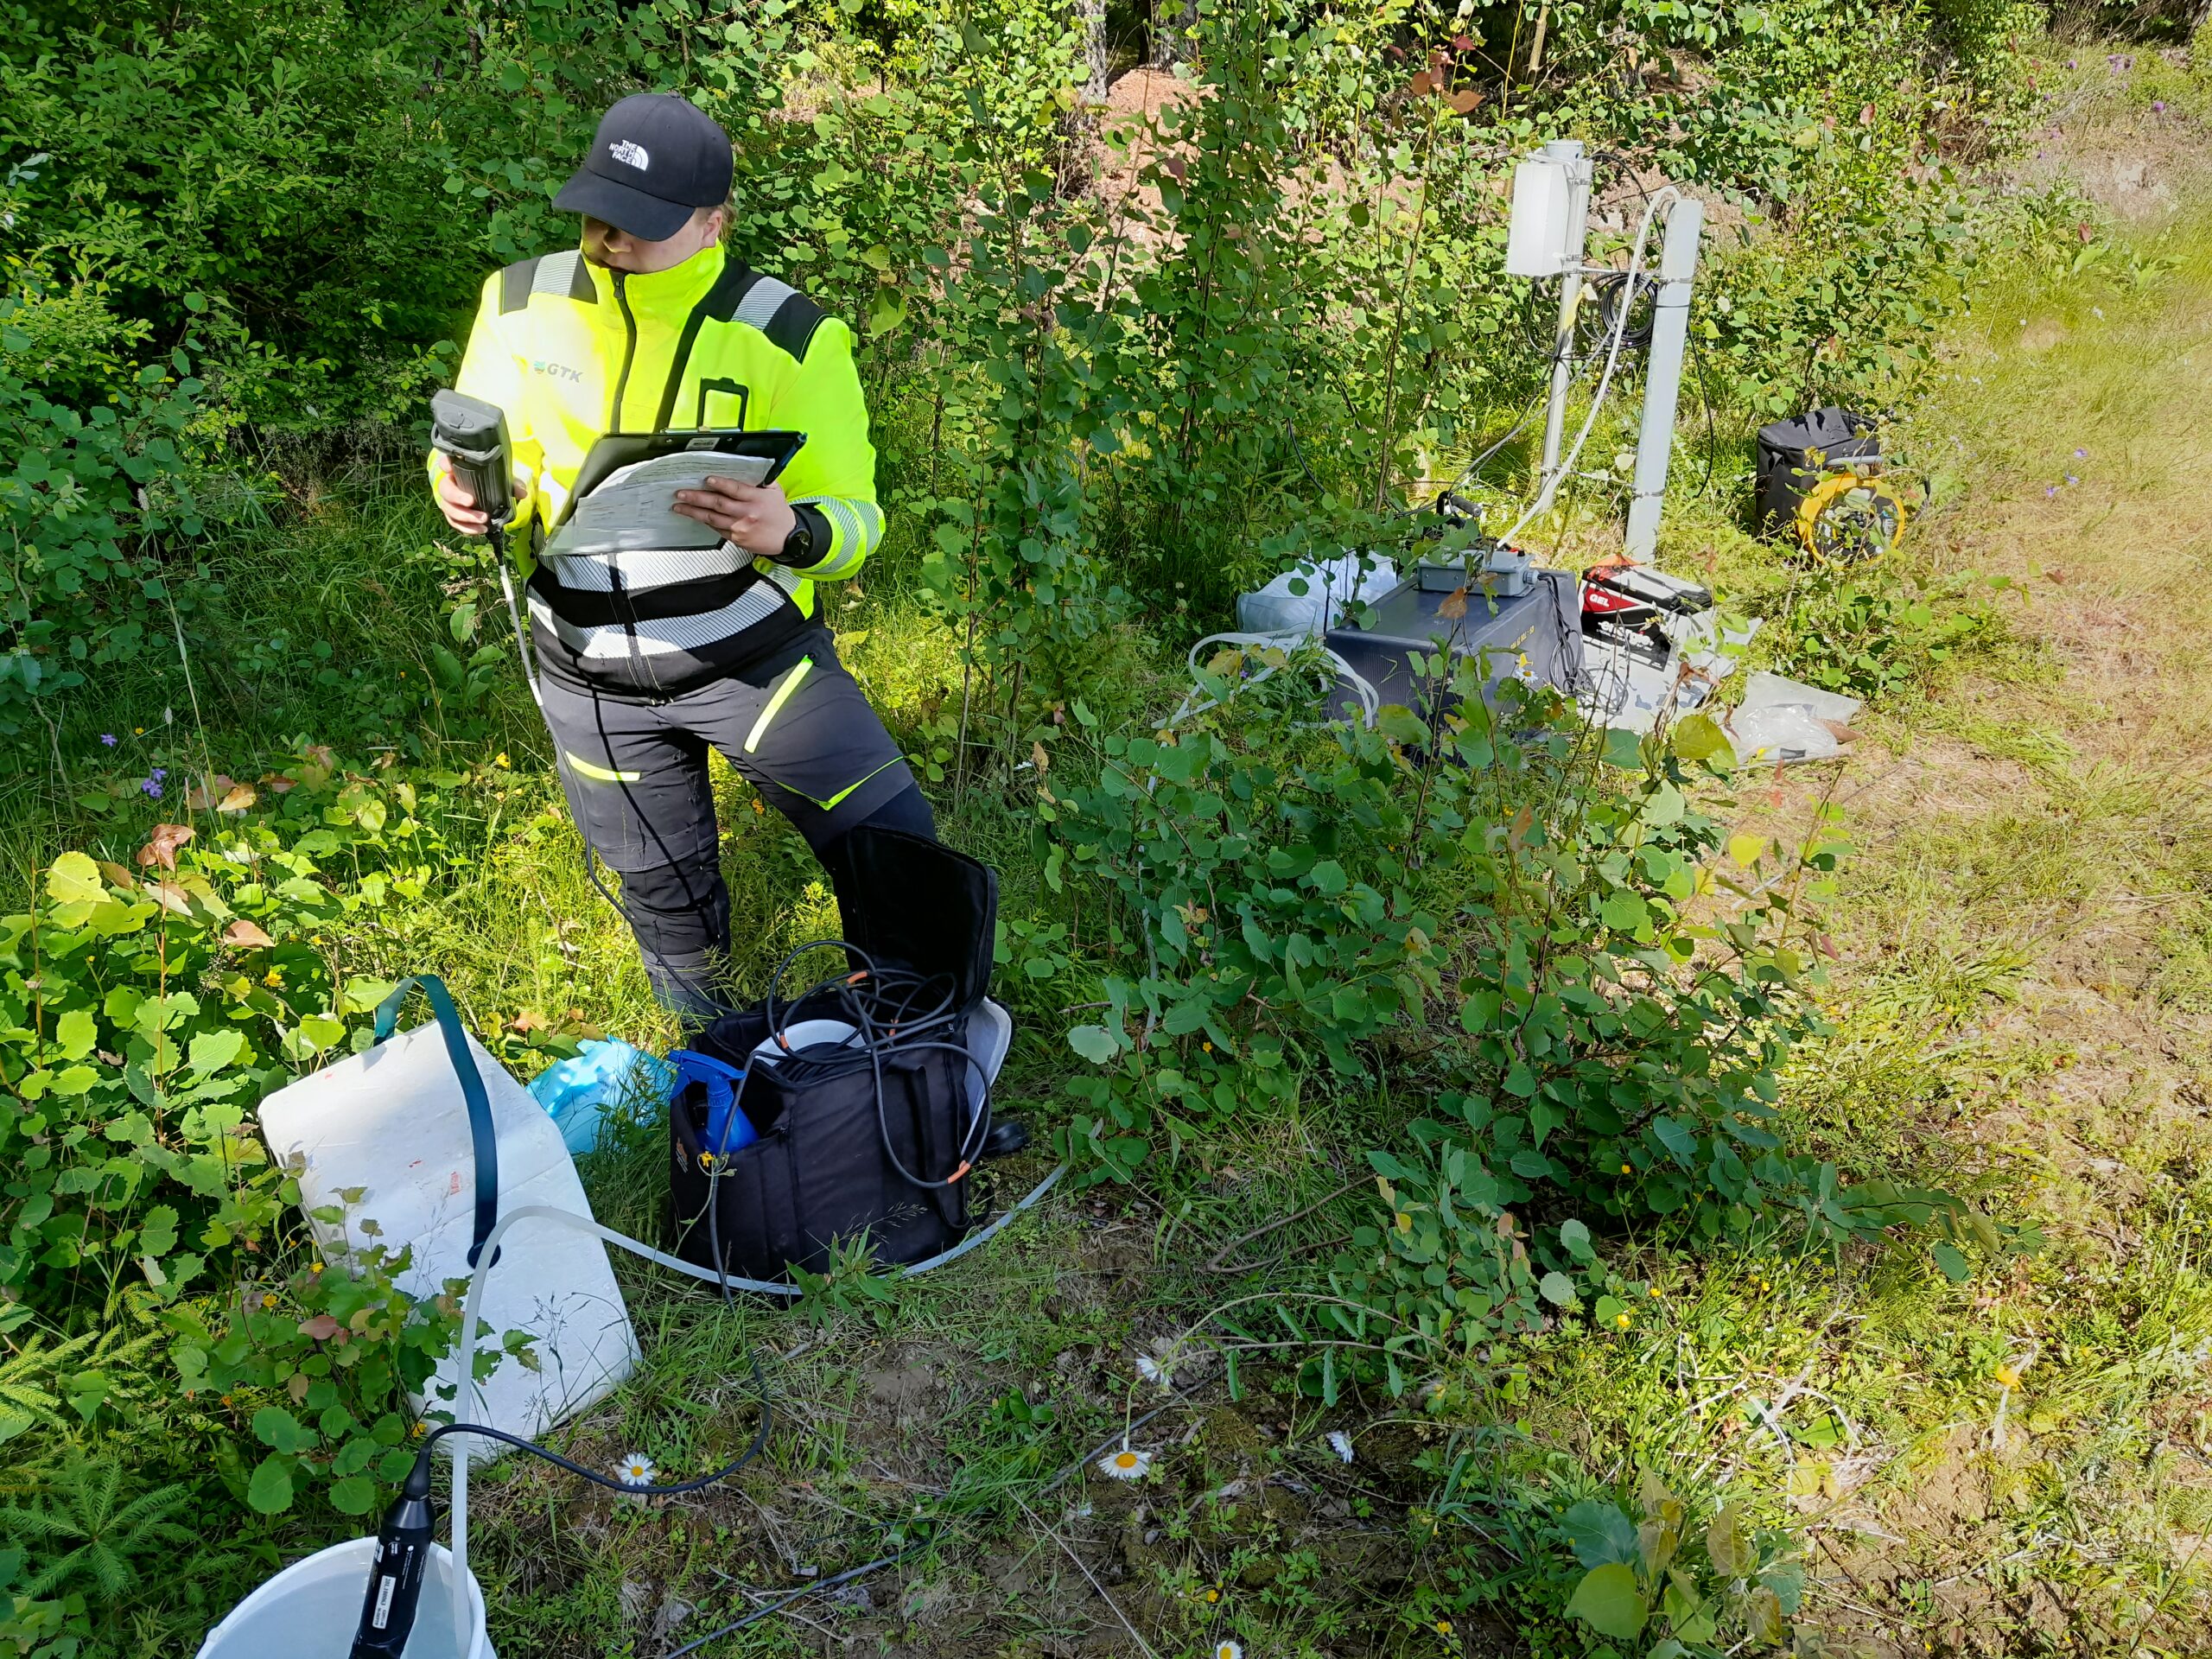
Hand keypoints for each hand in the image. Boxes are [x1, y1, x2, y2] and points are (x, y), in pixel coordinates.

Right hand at [435, 465, 528, 536]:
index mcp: (459, 470)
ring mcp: (450, 501)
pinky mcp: (454, 515)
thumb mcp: (504, 480)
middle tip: (471, 502)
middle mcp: (451, 484)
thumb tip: (522, 492)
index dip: (445, 464)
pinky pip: (454, 523)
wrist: (492, 496)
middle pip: (445, 489)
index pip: (447, 463)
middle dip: (457, 497)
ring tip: (482, 522)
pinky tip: (479, 530)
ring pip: (448, 509)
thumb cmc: (493, 483)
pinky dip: (466, 528)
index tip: (448, 468)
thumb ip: (512, 484)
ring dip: (464, 517)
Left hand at [672, 477, 797, 558]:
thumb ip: (761, 479)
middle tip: (681, 493)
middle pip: (717, 504)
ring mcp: (740, 528)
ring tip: (679, 506)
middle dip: (696, 497)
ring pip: (712, 518)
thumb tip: (746, 468)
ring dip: (693, 511)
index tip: (707, 479)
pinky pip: (717, 529)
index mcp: (756, 499)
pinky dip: (705, 522)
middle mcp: (746, 513)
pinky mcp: (736, 539)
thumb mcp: (775, 492)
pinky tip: (695, 516)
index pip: (735, 489)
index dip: (720, 484)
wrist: (788, 539)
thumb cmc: (780, 515)